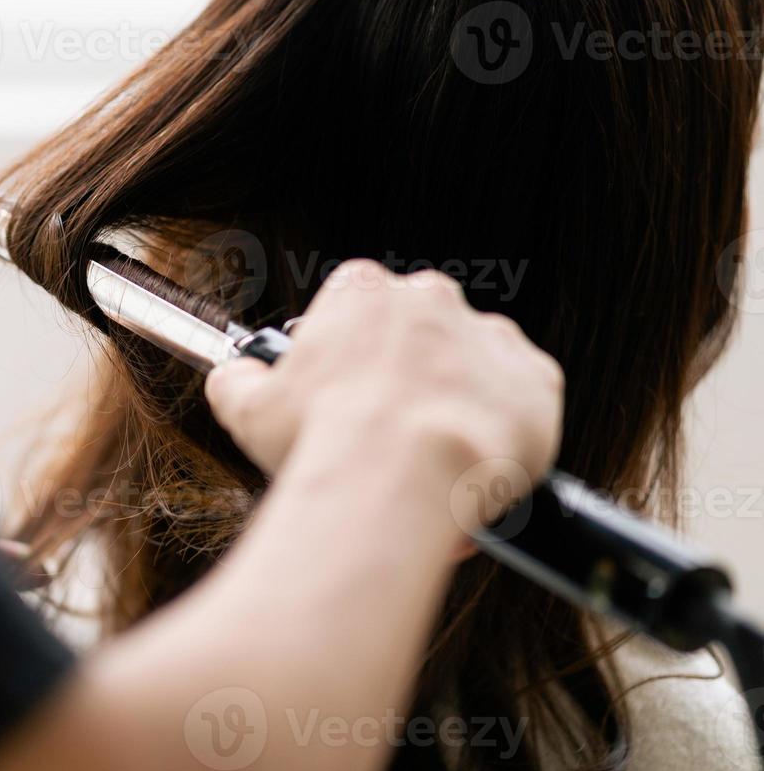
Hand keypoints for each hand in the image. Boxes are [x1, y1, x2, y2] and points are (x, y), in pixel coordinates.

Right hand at [204, 260, 562, 535]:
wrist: (401, 478)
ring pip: (472, 367)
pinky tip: (473, 468)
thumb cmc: (320, 441)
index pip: (355, 311)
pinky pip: (523, 402)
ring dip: (455, 404)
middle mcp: (431, 298)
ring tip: (430, 464)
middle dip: (404, 380)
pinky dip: (504, 432)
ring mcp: (489, 335)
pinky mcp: (537, 380)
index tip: (341, 402)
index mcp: (361, 291)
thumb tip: (234, 376)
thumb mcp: (246, 408)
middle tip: (383, 437)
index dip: (346, 363)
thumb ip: (238, 380)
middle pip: (418, 335)